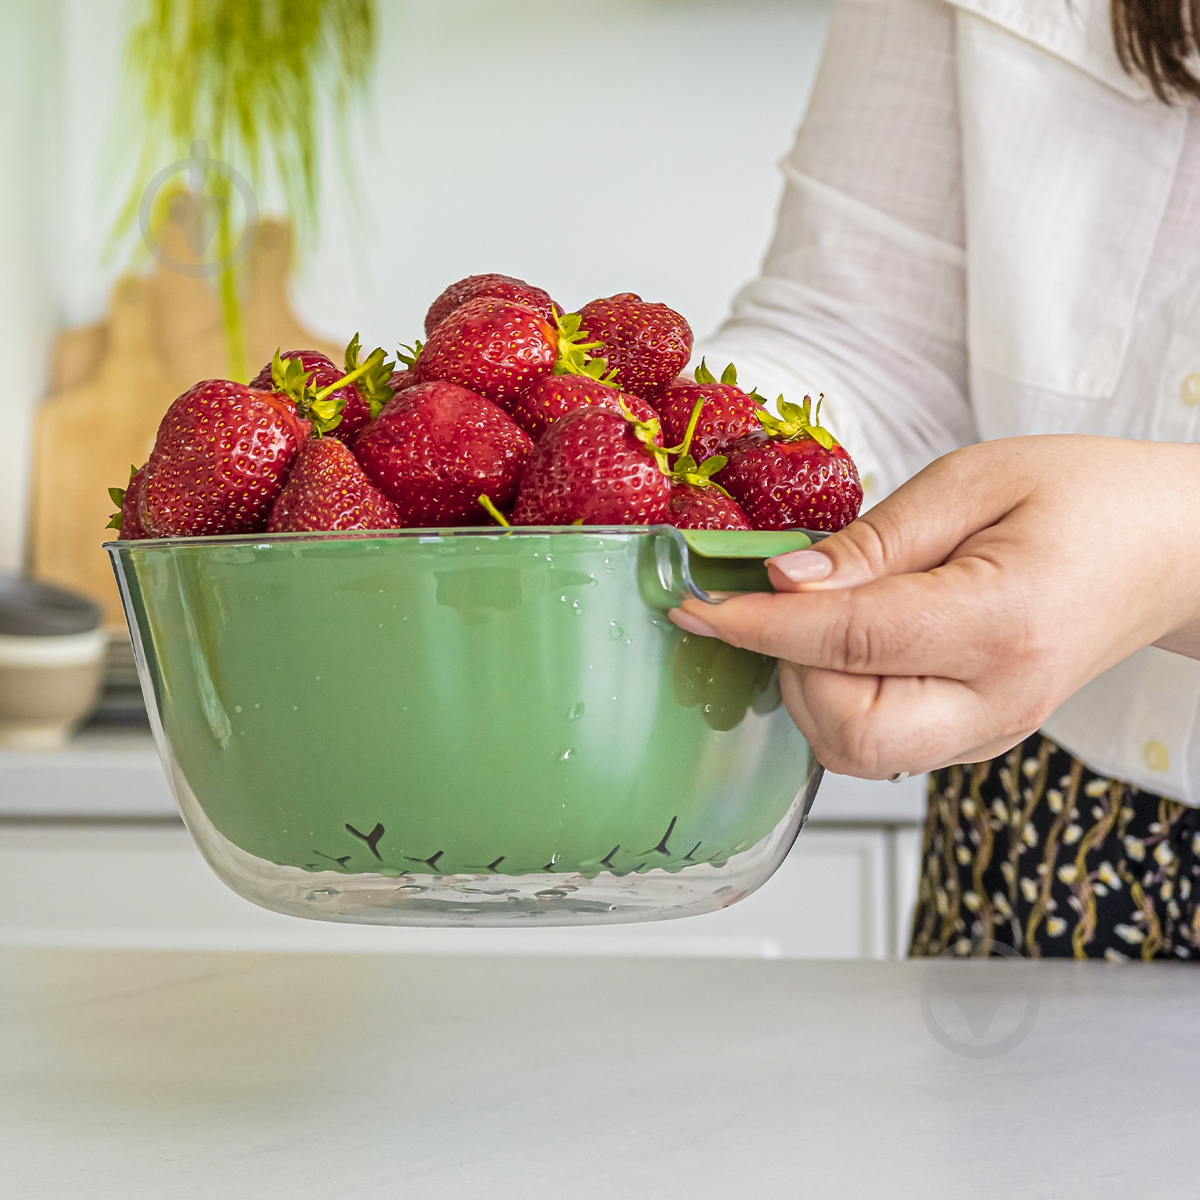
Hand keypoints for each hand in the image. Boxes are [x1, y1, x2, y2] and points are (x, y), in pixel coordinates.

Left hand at [669, 436, 1199, 777]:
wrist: (1171, 548)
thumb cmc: (1087, 498)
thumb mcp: (975, 481)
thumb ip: (874, 540)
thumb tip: (786, 581)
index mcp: (1003, 623)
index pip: (848, 641)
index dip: (757, 625)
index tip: (694, 605)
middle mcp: (997, 699)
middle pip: (847, 734)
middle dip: (787, 673)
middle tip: (778, 605)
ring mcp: (990, 730)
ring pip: (856, 753)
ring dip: (809, 690)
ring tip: (822, 617)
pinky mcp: (978, 736)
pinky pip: (881, 744)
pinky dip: (841, 700)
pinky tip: (848, 645)